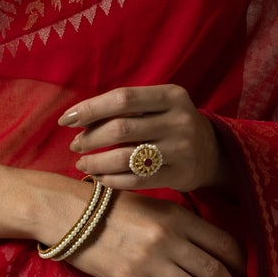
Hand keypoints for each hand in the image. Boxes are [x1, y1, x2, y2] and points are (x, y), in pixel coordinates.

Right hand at [56, 188, 246, 276]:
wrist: (70, 214)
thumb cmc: (115, 208)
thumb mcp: (157, 206)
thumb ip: (185, 224)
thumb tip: (215, 250)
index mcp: (180, 217)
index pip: (225, 244)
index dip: (243, 265)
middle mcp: (170, 239)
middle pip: (216, 273)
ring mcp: (151, 262)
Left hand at [57, 83, 232, 194]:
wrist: (211, 152)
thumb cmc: (171, 124)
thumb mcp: (159, 105)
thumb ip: (127, 106)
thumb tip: (78, 117)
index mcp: (171, 95)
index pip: (122, 98)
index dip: (90, 108)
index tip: (66, 120)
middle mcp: (179, 120)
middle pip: (121, 128)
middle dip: (90, 138)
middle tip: (75, 144)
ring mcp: (181, 150)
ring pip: (125, 158)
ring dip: (96, 161)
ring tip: (82, 162)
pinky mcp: (179, 176)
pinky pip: (135, 181)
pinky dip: (111, 180)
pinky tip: (99, 177)